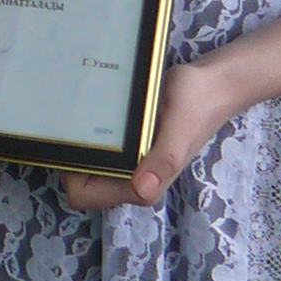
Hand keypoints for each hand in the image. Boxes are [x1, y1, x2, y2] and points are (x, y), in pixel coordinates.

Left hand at [61, 57, 235, 212]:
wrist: (211, 85)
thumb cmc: (196, 104)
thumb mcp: (181, 126)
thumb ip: (166, 160)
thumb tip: (143, 190)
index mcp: (143, 186)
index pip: (85, 195)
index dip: (70, 175)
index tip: (72, 141)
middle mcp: (133, 180)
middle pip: (79, 182)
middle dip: (70, 158)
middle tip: (69, 121)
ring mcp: (130, 165)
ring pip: (86, 165)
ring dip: (79, 145)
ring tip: (76, 113)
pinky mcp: (129, 148)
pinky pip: (98, 149)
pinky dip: (89, 135)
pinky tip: (88, 110)